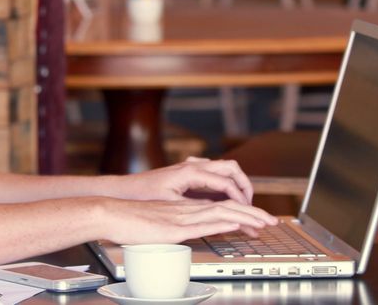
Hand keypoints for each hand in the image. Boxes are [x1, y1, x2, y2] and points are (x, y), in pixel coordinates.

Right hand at [101, 197, 278, 245]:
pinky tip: (240, 224)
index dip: (241, 212)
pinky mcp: (177, 226)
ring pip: (224, 211)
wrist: (111, 213)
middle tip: (271, 220)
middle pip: (228, 206)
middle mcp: (187, 209)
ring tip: (265, 223)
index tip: (255, 220)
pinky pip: (208, 221)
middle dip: (253, 213)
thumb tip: (176, 234)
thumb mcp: (154, 224)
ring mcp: (183, 216)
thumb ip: (169, 227)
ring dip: (248, 217)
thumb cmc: (127, 220)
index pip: (219, 207)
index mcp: (183, 209)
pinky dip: (228, 221)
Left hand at [115, 157, 255, 205]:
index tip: (248, 213)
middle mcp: (193, 165)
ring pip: (224, 169)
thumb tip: (219, 213)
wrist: (124, 189)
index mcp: (191, 172)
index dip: (241, 199)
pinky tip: (225, 199)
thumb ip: (195, 207)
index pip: (227, 182)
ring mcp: (191, 166)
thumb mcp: (170, 205)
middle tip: (252, 206)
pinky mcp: (188, 172)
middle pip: (232, 168)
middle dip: (245, 186)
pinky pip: (214, 173)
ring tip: (243, 203)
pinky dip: (225, 184)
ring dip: (237, 184)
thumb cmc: (143, 195)